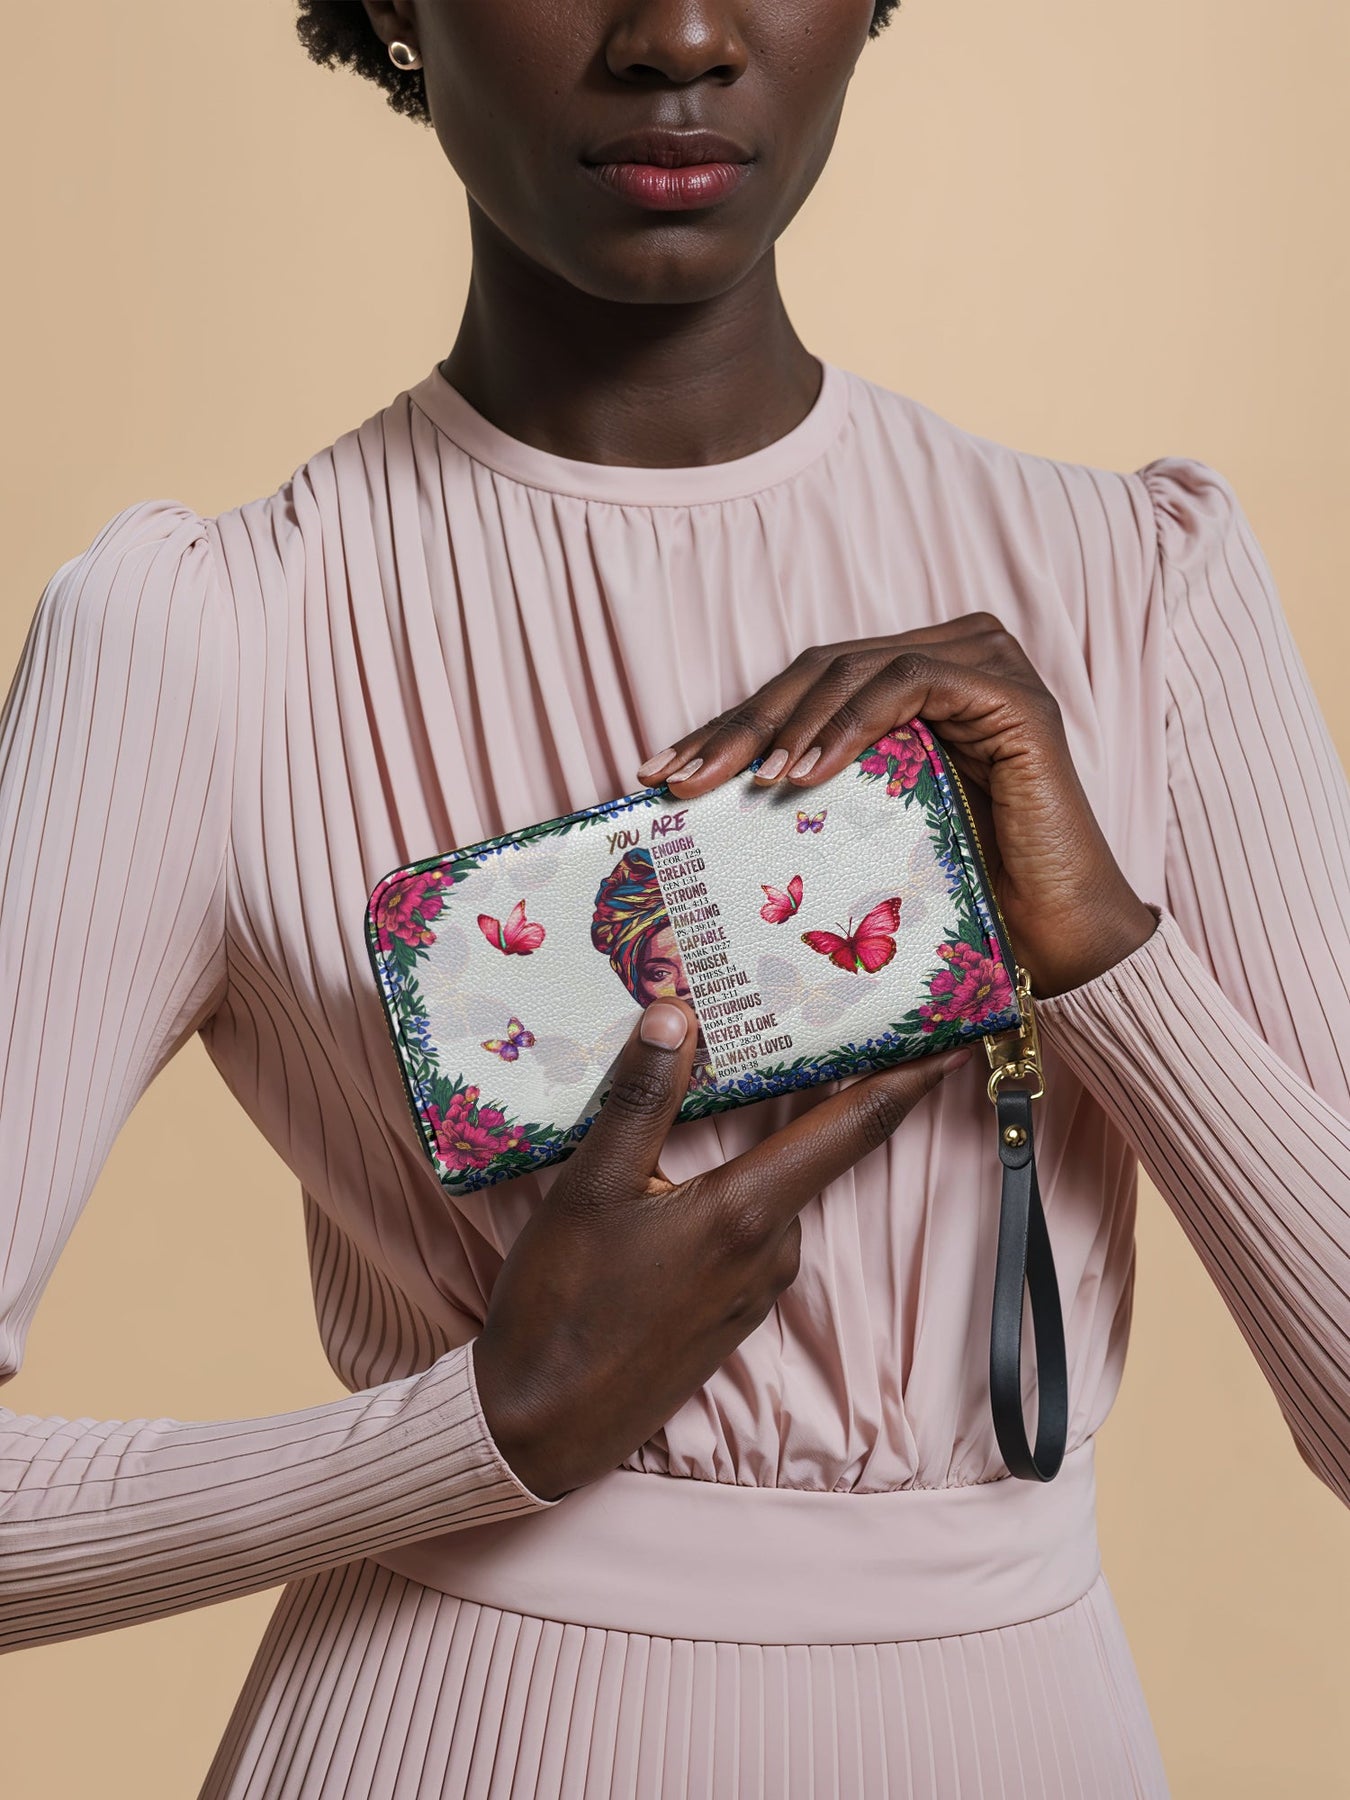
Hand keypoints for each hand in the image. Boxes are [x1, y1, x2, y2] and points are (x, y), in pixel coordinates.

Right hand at [473, 999, 970, 1499]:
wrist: (543, 1428)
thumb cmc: (562, 1307)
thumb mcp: (590, 1188)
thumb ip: (640, 1099)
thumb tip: (677, 1013)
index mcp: (750, 1212)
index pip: (854, 1126)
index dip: (910, 1077)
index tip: (957, 1037)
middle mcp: (774, 1251)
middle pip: (810, 1149)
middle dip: (814, 1091)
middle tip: (801, 1022)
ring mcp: (758, 1289)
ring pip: (771, 1191)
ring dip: (759, 1146)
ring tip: (718, 1090)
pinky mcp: (733, 1315)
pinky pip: (749, 1229)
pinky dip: (734, 1191)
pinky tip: (680, 1182)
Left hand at [633, 617, 1157, 998]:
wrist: (1055, 941)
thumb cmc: (962, 894)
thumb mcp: (863, 831)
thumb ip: (812, 790)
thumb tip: (701, 791)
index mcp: (914, 680)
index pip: (804, 687)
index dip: (730, 725)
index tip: (660, 771)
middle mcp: (951, 656)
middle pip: (818, 670)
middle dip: (741, 726)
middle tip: (679, 779)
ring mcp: (985, 666)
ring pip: (854, 668)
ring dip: (790, 724)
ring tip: (747, 784)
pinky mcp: (1009, 692)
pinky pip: (908, 684)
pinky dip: (850, 723)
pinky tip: (806, 773)